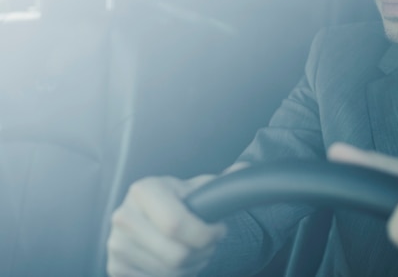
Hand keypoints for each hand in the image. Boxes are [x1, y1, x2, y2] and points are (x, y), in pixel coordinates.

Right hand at [106, 174, 225, 276]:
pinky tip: (178, 262)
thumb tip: (245, 169)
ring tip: (195, 249)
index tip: (218, 229)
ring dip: (192, 265)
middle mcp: (123, 216)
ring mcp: (116, 244)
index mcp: (143, 190)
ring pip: (169, 273)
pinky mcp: (114, 268)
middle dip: (203, 252)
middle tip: (209, 242)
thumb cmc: (183, 201)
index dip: (207, 234)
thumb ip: (224, 182)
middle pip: (176, 255)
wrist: (154, 217)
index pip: (177, 225)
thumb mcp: (201, 187)